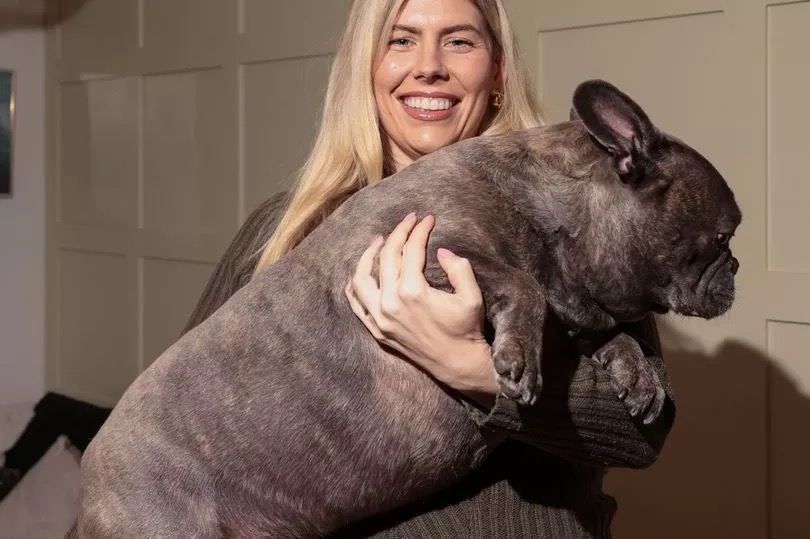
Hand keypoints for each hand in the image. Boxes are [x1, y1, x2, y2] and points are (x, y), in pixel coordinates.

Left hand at [345, 213, 498, 403]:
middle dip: (398, 233)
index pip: (411, 250)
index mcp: (412, 292)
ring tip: (379, 242)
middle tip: (408, 221)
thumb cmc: (466, 329)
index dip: (420, 230)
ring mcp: (380, 319)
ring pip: (362, 279)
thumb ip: (459, 268)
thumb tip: (441, 251)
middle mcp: (390, 304)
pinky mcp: (377, 331)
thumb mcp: (472, 296)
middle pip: (387, 257)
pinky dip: (355, 286)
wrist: (458, 364)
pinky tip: (361, 273)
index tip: (428, 218)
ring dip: (369, 256)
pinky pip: (356, 305)